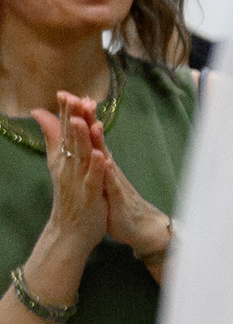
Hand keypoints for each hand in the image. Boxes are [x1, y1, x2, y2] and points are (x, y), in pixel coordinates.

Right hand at [31, 94, 109, 258]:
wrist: (71, 231)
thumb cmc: (70, 195)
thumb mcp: (60, 165)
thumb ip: (53, 139)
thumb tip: (41, 115)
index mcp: (63, 160)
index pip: (64, 131)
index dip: (66, 113)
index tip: (66, 93)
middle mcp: (68, 167)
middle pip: (70, 139)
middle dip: (72, 119)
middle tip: (73, 98)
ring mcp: (78, 181)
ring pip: (80, 156)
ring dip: (82, 138)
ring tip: (83, 121)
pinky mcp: (89, 194)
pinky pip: (93, 178)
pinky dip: (96, 167)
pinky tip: (99, 154)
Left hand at [71, 97, 172, 264]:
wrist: (139, 226)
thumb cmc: (116, 201)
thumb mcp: (99, 176)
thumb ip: (90, 156)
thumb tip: (83, 138)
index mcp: (100, 162)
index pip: (88, 135)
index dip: (77, 115)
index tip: (66, 95)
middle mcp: (108, 166)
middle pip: (97, 139)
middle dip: (89, 120)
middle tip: (81, 99)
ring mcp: (114, 180)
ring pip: (106, 157)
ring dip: (100, 142)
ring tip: (93, 125)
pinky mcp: (118, 197)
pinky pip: (113, 183)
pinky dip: (109, 173)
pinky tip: (106, 163)